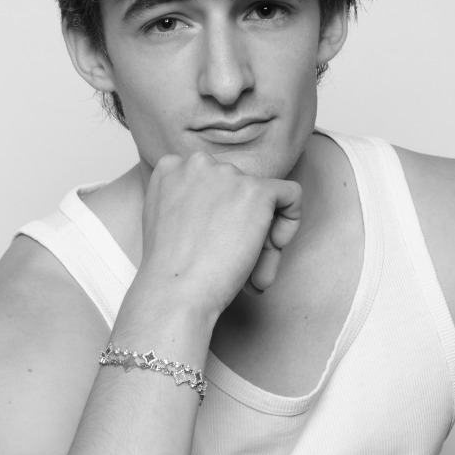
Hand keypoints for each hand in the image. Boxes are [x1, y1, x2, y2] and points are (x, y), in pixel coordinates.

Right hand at [135, 152, 301, 317]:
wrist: (173, 291)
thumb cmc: (168, 270)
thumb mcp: (163, 221)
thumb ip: (189, 203)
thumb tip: (225, 211)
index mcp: (171, 168)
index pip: (213, 184)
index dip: (221, 217)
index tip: (217, 245)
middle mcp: (198, 163)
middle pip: (239, 192)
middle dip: (243, 229)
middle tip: (240, 267)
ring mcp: (228, 175)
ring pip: (263, 202)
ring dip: (262, 239)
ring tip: (253, 275)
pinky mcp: (256, 190)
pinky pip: (291, 196)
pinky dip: (291, 221)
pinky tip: (275, 248)